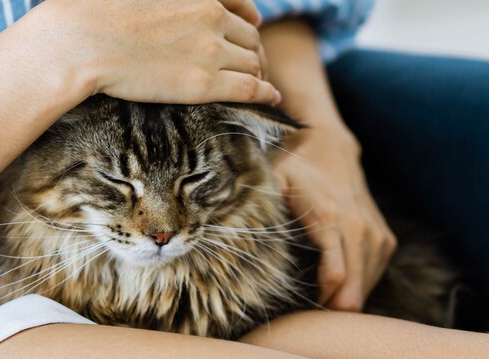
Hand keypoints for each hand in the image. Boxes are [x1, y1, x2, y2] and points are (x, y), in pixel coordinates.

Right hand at [38, 0, 279, 104]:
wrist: (81, 42)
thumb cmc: (94, 12)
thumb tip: (169, 11)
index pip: (240, 6)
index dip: (249, 20)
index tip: (252, 27)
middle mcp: (210, 16)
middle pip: (248, 37)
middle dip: (253, 49)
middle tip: (252, 63)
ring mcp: (210, 50)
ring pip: (252, 62)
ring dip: (258, 71)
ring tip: (258, 82)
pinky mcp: (204, 83)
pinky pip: (249, 87)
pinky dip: (264, 91)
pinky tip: (270, 96)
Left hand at [270, 125, 396, 310]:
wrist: (326, 139)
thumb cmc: (292, 162)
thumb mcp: (270, 179)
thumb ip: (262, 209)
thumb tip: (239, 240)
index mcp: (330, 218)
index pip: (336, 276)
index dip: (322, 301)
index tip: (303, 311)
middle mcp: (358, 226)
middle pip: (355, 287)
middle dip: (335, 309)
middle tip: (311, 316)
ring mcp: (374, 230)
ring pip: (368, 282)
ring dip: (349, 297)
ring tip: (324, 304)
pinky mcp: (381, 232)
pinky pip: (376, 270)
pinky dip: (361, 283)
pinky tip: (343, 286)